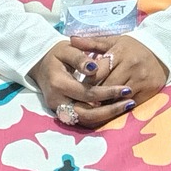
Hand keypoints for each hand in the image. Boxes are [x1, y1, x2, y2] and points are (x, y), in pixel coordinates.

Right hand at [30, 41, 148, 128]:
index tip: (126, 89)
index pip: (86, 93)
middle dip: (110, 110)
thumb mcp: (67, 49)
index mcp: (58, 83)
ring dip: (106, 116)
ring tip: (126, 106)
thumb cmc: (56, 54)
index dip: (107, 92)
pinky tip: (115, 110)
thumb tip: (93, 68)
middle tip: (130, 102)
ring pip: (84, 120)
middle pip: (86, 113)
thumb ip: (80, 58)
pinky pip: (82, 120)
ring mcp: (59, 109)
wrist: (40, 64)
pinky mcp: (63, 113)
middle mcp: (57, 101)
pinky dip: (99, 118)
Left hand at [69, 33, 168, 107]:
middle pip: (106, 87)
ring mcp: (141, 80)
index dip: (87, 80)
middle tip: (83, 99)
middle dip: (94, 94)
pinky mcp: (149, 91)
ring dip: (104, 103)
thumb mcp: (113, 41)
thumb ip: (92, 42)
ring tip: (94, 105)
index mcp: (120, 52)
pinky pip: (128, 104)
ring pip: (116, 98)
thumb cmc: (133, 47)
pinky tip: (110, 107)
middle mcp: (131, 66)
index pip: (98, 71)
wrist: (161, 51)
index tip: (79, 85)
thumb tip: (71, 40)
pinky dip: (118, 107)